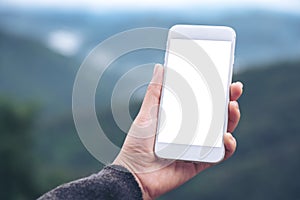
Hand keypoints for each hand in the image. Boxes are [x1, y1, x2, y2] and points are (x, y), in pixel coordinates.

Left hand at [113, 64, 242, 198]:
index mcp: (180, 117)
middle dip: (228, 100)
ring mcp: (197, 146)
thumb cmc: (137, 144)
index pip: (201, 100)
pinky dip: (228, 146)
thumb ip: (155, 92)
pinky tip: (226, 137)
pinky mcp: (200, 162)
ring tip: (232, 107)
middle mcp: (191, 130)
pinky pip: (220, 155)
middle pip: (216, 114)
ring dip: (231, 119)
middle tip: (234, 88)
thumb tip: (160, 67)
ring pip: (222, 131)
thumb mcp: (146, 114)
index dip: (213, 89)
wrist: (134, 175)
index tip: (222, 74)